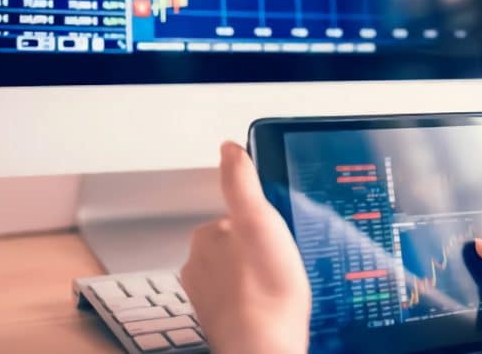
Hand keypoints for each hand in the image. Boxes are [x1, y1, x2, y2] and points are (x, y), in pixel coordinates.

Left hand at [180, 142, 310, 353]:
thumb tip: (229, 148)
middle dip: (258, 252)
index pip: (235, 217)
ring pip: (239, 276)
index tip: (277, 237)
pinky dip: (257, 302)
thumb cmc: (265, 287)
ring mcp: (209, 298)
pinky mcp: (222, 322)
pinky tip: (274, 305)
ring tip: (281, 286)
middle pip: (236, 247)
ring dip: (258, 279)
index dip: (261, 225)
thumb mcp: (258, 219)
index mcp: (205, 238)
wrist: (264, 347)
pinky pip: (242, 302)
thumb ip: (241, 182)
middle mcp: (198, 268)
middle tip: (283, 262)